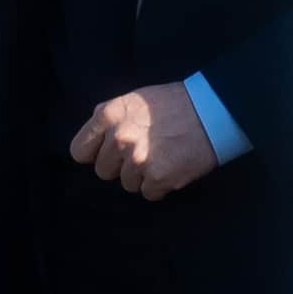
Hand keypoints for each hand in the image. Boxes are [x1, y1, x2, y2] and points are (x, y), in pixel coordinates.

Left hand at [70, 81, 223, 199]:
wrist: (213, 111)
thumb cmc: (174, 103)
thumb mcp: (135, 99)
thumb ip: (110, 117)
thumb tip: (95, 137)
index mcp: (109, 115)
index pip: (79, 151)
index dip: (94, 153)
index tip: (108, 152)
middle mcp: (119, 138)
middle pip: (103, 171)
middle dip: (120, 166)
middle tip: (144, 151)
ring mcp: (138, 160)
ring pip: (127, 184)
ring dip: (143, 176)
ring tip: (163, 155)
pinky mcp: (158, 179)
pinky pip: (148, 193)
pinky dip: (160, 185)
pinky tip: (173, 166)